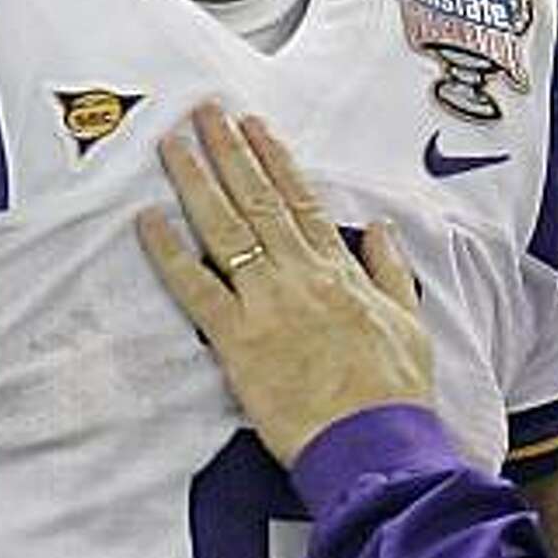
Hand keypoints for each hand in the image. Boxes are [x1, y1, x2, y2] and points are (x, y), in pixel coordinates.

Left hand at [138, 103, 432, 466]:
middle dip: (227, 151)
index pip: (300, 201)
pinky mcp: (238, 342)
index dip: (272, 159)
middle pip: (257, 201)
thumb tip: (379, 231)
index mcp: (340, 272)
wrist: (375, 444)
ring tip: (173, 144)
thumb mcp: (410, 323)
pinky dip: (169, 253)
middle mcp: (300, 276)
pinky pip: (196, 288)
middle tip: (202, 112)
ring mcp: (267, 305)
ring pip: (225, 229)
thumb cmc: (393, 395)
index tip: (251, 126)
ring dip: (196, 181)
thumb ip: (391, 272)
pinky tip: (147, 221)